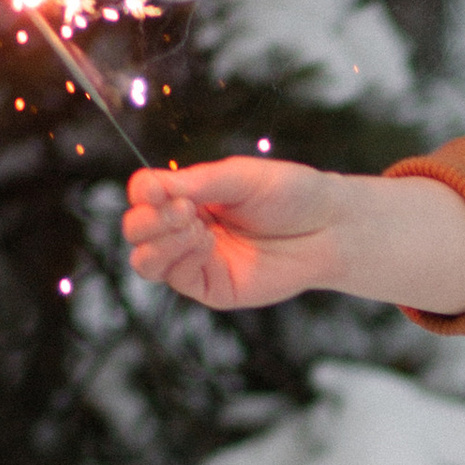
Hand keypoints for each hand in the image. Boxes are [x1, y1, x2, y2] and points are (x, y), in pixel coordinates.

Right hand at [121, 156, 464, 313]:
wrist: (329, 227)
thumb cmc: (289, 194)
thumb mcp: (239, 178)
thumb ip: (195, 183)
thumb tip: (147, 188)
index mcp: (190, 195)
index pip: (143, 194)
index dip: (144, 193)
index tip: (164, 190)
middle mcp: (186, 227)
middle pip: (135, 230)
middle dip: (149, 221)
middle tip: (185, 209)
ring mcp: (197, 259)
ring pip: (146, 260)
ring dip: (160, 242)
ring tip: (195, 227)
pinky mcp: (212, 287)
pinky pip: (176, 278)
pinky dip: (182, 258)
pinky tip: (206, 242)